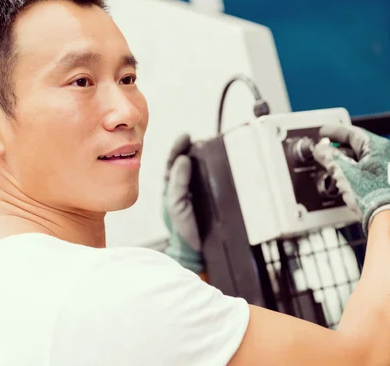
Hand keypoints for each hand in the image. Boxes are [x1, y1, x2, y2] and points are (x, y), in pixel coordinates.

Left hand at [162, 134, 204, 273]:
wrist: (194, 253)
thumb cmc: (181, 231)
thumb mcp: (176, 204)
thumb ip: (178, 182)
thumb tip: (183, 159)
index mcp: (171, 190)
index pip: (173, 163)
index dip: (178, 148)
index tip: (186, 136)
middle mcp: (182, 190)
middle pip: (185, 164)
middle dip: (190, 149)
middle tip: (198, 138)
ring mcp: (194, 195)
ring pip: (197, 172)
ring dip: (202, 158)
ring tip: (208, 145)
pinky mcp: (207, 201)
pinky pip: (209, 182)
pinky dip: (212, 171)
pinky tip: (219, 165)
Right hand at [312, 124, 389, 234]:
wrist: (387, 217)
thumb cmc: (370, 194)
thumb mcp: (343, 172)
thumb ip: (329, 156)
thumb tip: (320, 149)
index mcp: (380, 146)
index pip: (353, 133)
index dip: (335, 132)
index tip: (324, 132)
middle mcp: (389, 154)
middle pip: (358, 146)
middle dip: (339, 148)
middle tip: (325, 148)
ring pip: (363, 158)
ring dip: (346, 160)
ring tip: (331, 163)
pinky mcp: (389, 181)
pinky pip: (369, 168)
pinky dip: (355, 169)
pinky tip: (344, 175)